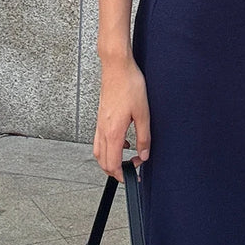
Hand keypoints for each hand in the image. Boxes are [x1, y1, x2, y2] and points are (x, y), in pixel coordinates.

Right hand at [92, 52, 149, 182]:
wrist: (117, 67)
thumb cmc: (130, 85)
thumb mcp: (143, 113)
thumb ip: (144, 137)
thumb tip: (144, 154)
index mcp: (114, 132)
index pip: (113, 164)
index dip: (122, 175)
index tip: (133, 177)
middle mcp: (103, 130)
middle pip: (103, 162)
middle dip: (115, 171)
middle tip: (131, 169)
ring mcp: (99, 124)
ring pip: (99, 152)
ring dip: (110, 160)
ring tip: (126, 158)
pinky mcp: (101, 117)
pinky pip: (100, 140)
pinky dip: (108, 147)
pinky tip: (122, 141)